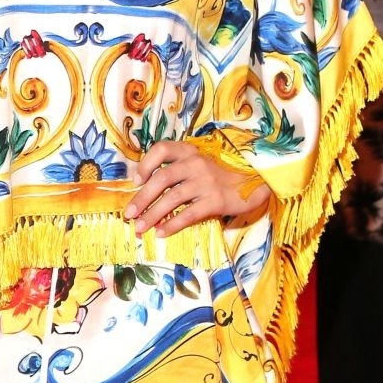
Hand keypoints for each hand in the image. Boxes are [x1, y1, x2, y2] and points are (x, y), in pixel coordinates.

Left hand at [125, 140, 269, 238]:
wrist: (253, 184)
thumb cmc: (219, 177)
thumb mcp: (198, 165)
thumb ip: (176, 171)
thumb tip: (144, 192)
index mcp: (190, 152)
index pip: (162, 149)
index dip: (145, 164)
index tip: (136, 181)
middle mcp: (196, 163)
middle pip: (162, 178)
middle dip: (142, 197)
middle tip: (129, 213)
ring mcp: (206, 182)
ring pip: (172, 197)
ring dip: (153, 214)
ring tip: (140, 227)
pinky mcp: (215, 200)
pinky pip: (188, 214)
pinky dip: (172, 225)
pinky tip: (161, 233)